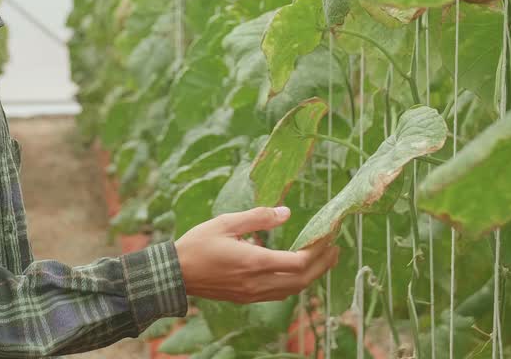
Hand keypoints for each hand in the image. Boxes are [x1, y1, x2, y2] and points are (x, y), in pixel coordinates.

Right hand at [173, 206, 339, 303]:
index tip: (328, 236)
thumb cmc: (198, 245)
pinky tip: (297, 272)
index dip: (318, 250)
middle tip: (335, 249)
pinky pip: (278, 295)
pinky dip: (294, 283)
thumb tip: (286, 212)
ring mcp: (252, 294)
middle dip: (322, 265)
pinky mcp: (246, 298)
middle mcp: (257, 282)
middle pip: (301, 280)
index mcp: (254, 261)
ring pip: (292, 290)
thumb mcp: (226, 222)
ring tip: (322, 260)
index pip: (298, 262)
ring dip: (311, 276)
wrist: (175, 274)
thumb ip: (258, 218)